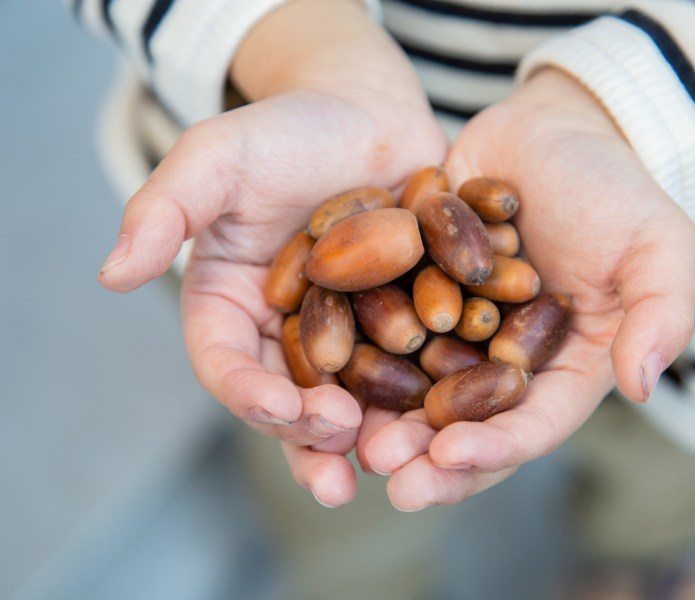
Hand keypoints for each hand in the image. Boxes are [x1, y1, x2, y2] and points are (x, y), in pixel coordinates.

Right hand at [97, 0, 447, 506]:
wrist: (363, 112)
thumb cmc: (283, 129)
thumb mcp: (217, 158)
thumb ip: (165, 209)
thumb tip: (110, 273)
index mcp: (232, 307)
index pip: (227, 364)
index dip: (248, 394)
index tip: (280, 410)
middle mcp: (287, 333)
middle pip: (291, 399)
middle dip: (312, 434)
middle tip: (343, 456)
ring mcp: (349, 334)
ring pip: (355, 398)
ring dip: (374, 436)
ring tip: (398, 460)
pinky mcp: (403, 322)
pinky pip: (414, 365)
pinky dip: (431, 392)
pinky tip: (455, 415)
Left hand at [359, 68, 694, 510]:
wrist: (555, 131)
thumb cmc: (615, 188)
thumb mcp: (656, 245)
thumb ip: (659, 314)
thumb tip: (641, 383)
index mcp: (563, 369)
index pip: (531, 424)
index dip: (492, 448)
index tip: (447, 459)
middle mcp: (503, 362)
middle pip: (465, 423)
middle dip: (424, 453)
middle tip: (381, 468)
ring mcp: (455, 331)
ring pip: (414, 386)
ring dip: (381, 414)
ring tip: (345, 433)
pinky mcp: (416, 292)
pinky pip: (383, 328)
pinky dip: (356, 348)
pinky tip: (321, 364)